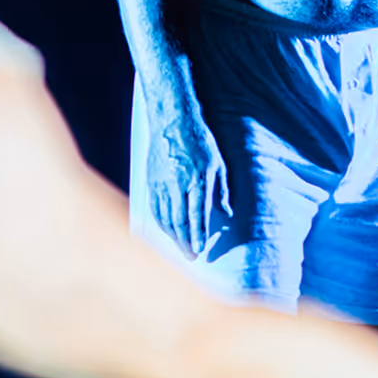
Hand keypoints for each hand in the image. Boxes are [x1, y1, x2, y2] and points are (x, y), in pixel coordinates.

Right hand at [148, 107, 230, 256]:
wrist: (171, 120)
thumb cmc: (199, 141)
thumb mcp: (218, 163)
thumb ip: (222, 190)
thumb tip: (227, 213)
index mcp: (197, 179)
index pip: (197, 215)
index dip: (198, 236)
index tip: (200, 251)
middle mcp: (177, 184)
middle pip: (179, 221)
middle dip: (185, 242)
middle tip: (191, 256)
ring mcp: (161, 183)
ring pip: (165, 217)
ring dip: (172, 236)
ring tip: (180, 248)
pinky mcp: (150, 180)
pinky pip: (154, 208)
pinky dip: (160, 223)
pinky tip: (167, 230)